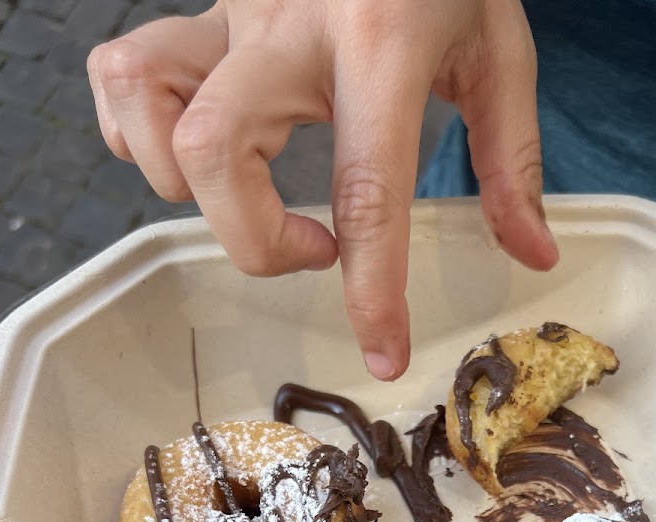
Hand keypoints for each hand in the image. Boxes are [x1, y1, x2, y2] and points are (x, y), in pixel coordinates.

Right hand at [87, 0, 557, 381]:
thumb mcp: (498, 49)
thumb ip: (512, 159)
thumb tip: (532, 255)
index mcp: (380, 41)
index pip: (364, 191)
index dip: (369, 289)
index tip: (381, 352)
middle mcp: (288, 26)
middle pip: (215, 156)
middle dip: (255, 242)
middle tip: (315, 250)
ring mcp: (231, 13)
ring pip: (149, 107)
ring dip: (185, 188)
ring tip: (248, 202)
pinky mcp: (201, 9)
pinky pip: (123, 75)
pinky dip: (141, 133)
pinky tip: (198, 158)